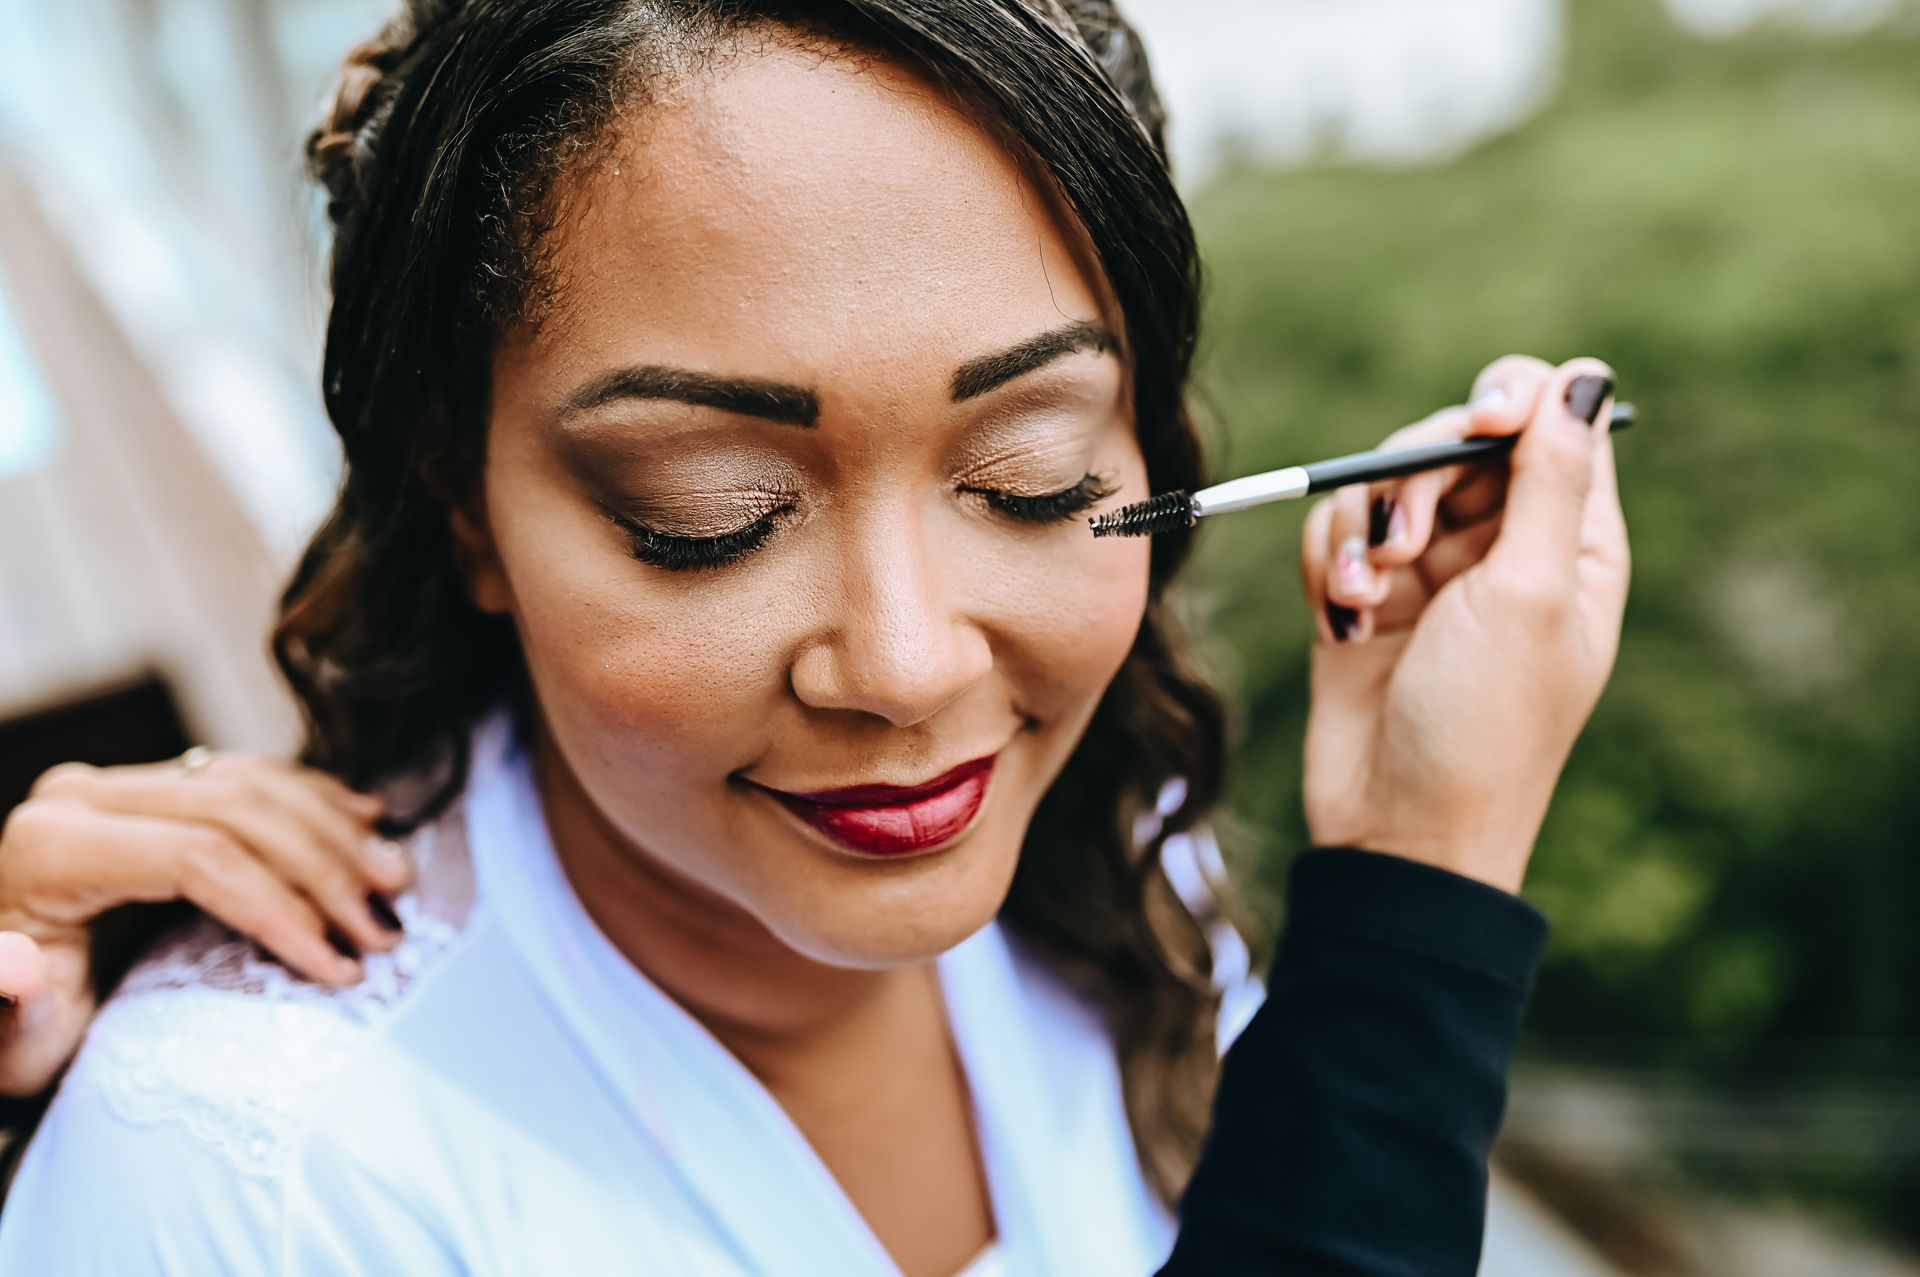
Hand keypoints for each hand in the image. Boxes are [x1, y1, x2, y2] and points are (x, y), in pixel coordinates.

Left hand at [0, 752, 410, 1096]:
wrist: (5, 1002)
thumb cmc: (17, 1034)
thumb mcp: (11, 1048)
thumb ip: (11, 1010)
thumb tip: (22, 970)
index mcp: (50, 849)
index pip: (197, 856)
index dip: (281, 906)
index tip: (339, 965)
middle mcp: (83, 798)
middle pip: (238, 809)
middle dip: (325, 870)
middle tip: (385, 929)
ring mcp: (122, 786)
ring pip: (253, 782)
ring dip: (335, 832)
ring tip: (394, 883)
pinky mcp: (154, 787)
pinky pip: (249, 775)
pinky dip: (315, 801)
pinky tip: (366, 826)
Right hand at [1297, 355, 1630, 892]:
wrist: (1400, 829)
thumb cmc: (1486, 724)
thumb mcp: (1529, 592)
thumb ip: (1549, 478)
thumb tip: (1584, 372)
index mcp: (1571, 542)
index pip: (1549, 422)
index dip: (1509, 404)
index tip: (1481, 427)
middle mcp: (1501, 546)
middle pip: (1452, 442)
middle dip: (1415, 477)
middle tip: (1404, 541)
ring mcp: (1429, 574)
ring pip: (1381, 483)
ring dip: (1361, 528)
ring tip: (1365, 596)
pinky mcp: (1363, 600)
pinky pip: (1335, 534)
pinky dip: (1330, 564)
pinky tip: (1342, 620)